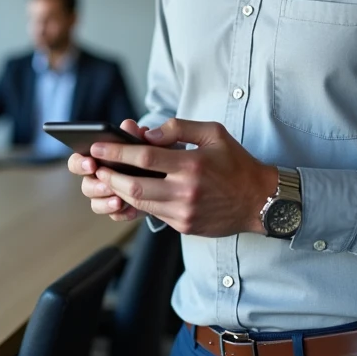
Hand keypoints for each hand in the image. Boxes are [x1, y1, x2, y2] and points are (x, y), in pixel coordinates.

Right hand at [68, 119, 150, 221]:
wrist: (165, 171)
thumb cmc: (149, 150)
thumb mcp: (145, 139)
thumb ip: (134, 133)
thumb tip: (129, 126)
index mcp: (95, 158)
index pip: (76, 161)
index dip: (80, 163)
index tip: (92, 163)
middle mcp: (97, 178)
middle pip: (85, 186)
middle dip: (95, 186)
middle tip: (106, 185)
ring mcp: (106, 196)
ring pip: (96, 204)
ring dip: (106, 202)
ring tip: (119, 200)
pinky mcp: (119, 209)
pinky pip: (114, 215)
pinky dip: (121, 213)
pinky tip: (132, 210)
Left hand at [91, 118, 276, 236]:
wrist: (259, 201)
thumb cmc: (236, 164)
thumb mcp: (213, 134)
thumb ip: (179, 128)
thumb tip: (147, 134)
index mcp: (192, 165)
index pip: (145, 157)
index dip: (117, 152)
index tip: (98, 146)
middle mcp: (186, 191)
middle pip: (135, 186)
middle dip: (111, 176)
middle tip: (97, 167)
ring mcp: (184, 212)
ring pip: (140, 202)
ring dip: (120, 191)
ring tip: (109, 178)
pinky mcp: (184, 226)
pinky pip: (153, 213)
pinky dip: (140, 201)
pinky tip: (132, 191)